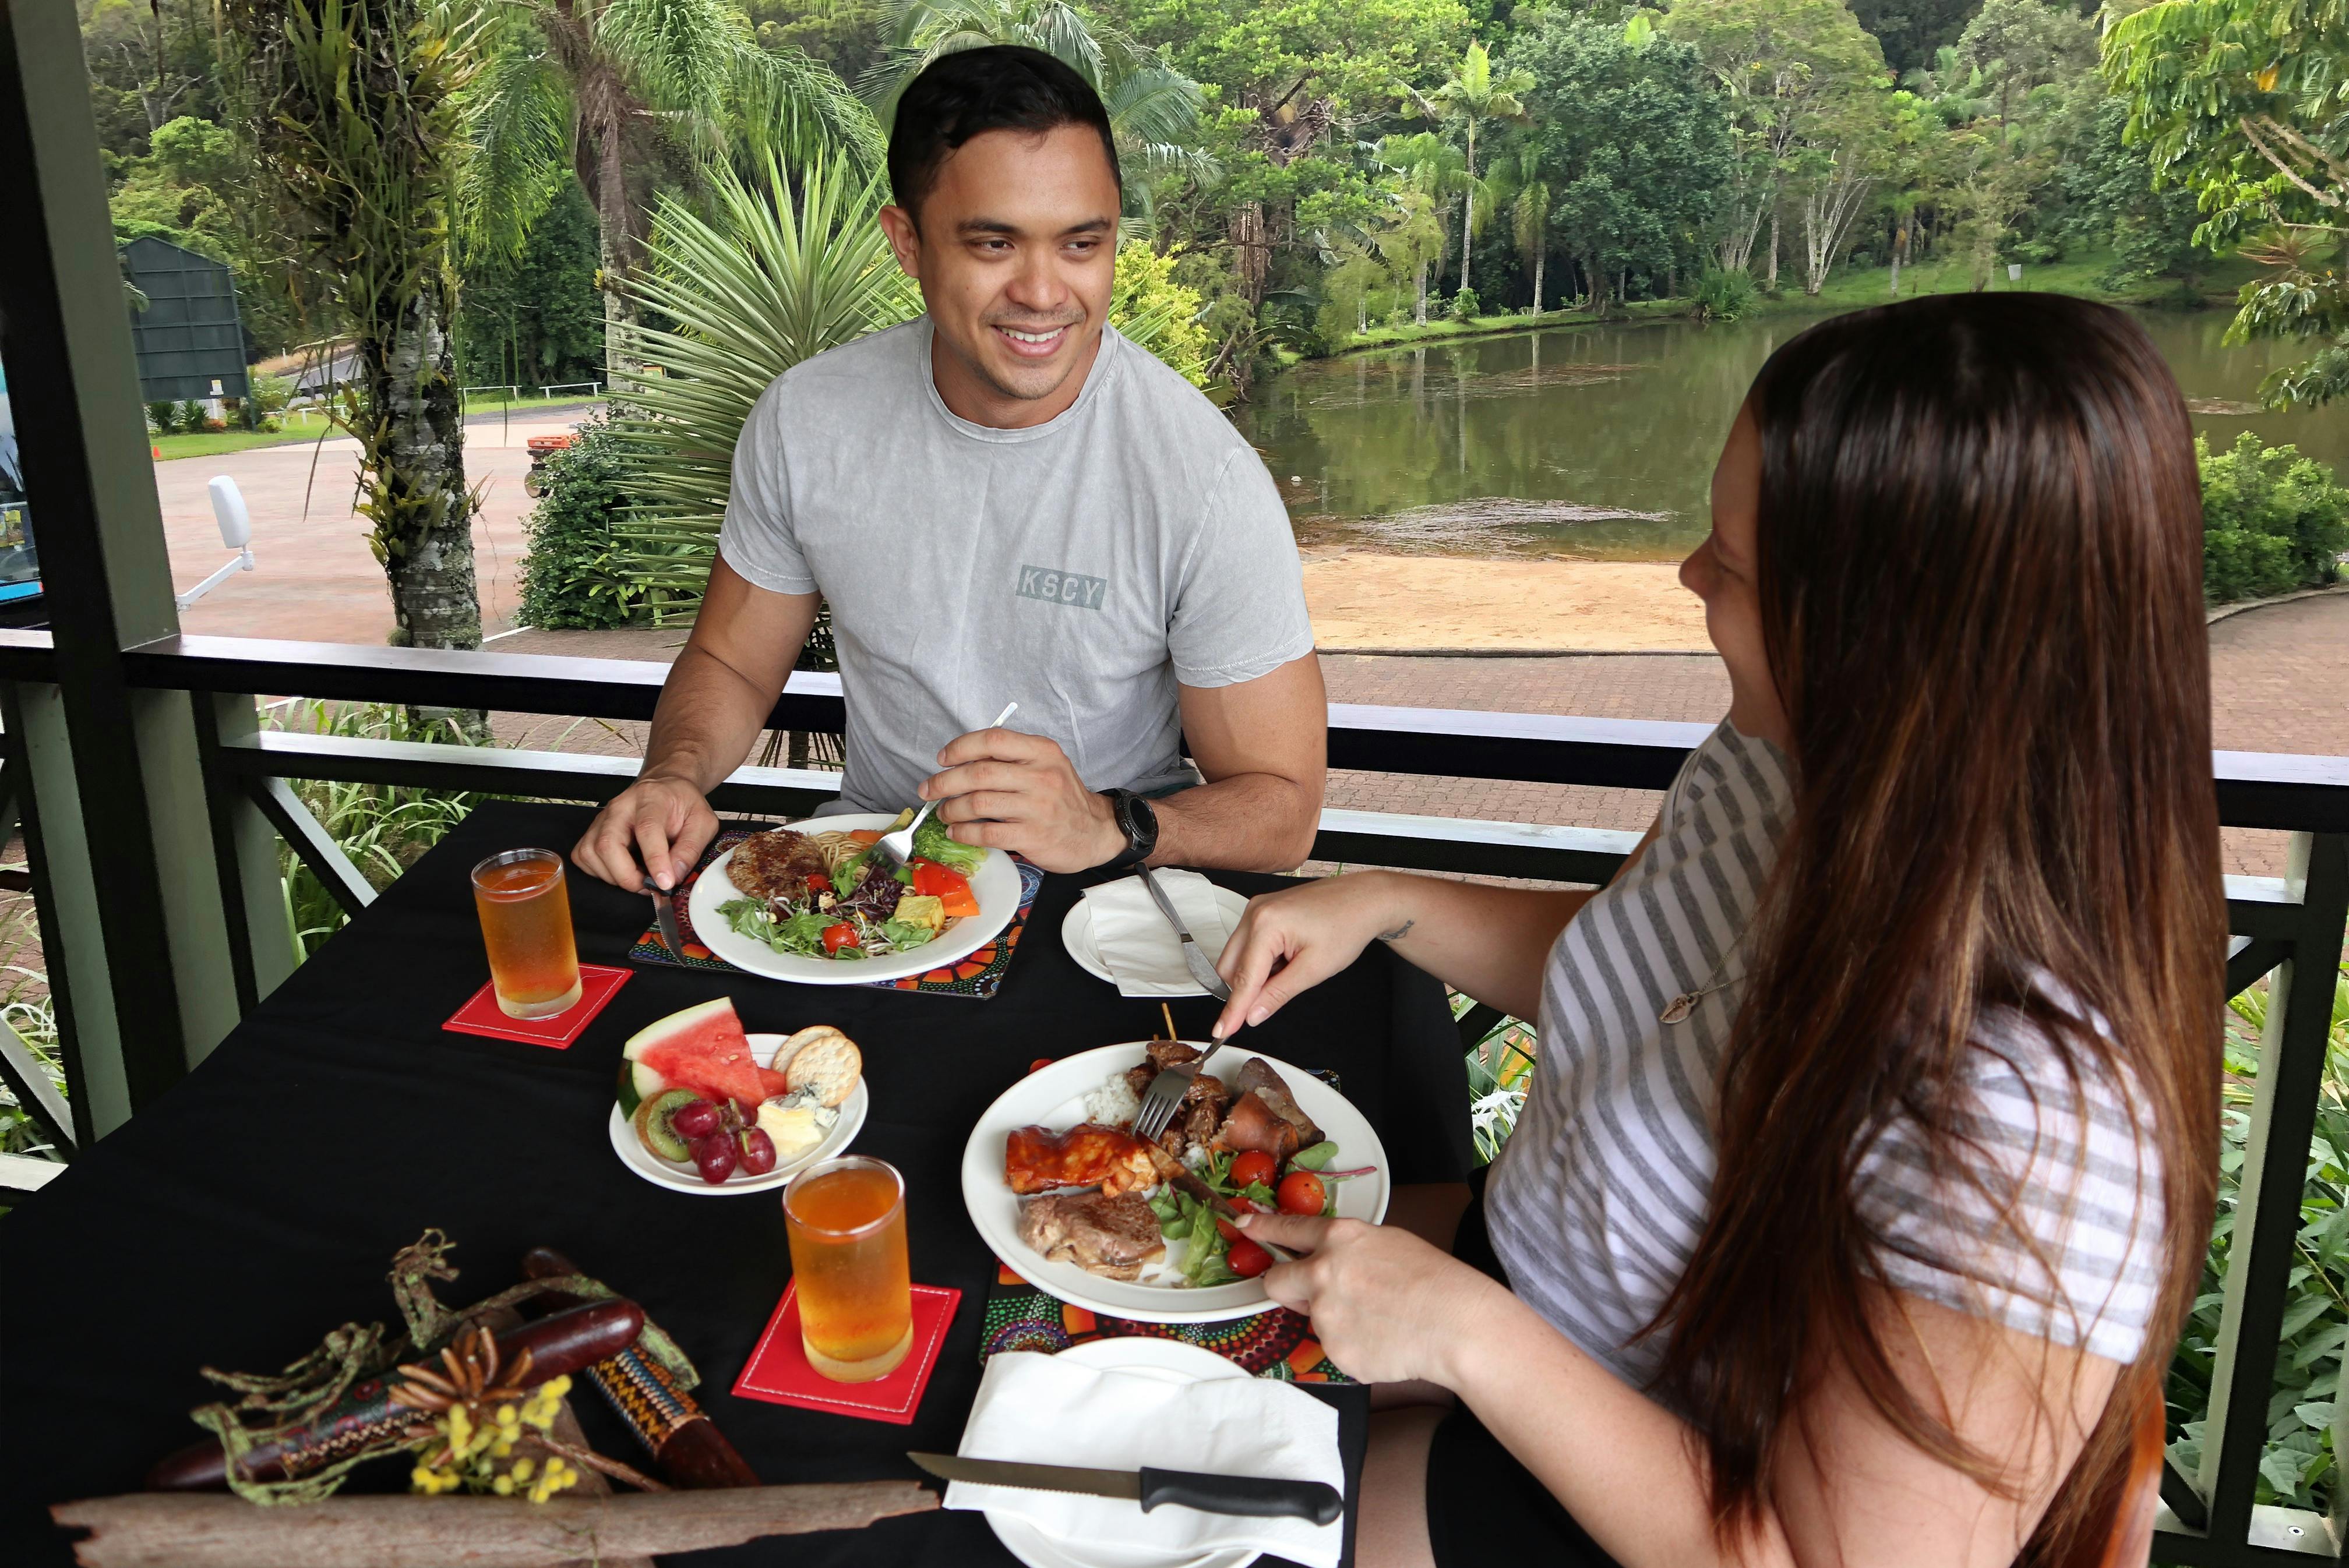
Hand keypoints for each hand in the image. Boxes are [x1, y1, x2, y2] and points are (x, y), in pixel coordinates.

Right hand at [572, 775, 717, 890]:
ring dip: (614, 876)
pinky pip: (584, 857)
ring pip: (591, 853)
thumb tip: (675, 874)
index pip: (647, 829)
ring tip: (638, 877)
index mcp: (651, 799)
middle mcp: (621, 807)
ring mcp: (602, 818)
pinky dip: (600, 872)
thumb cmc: (682, 803)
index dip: (655, 860)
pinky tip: (622, 869)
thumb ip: (691, 848)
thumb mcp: (703, 822)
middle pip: (608, 843)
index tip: (664, 883)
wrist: (665, 787)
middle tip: (649, 886)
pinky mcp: (593, 830)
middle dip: (627, 876)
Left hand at [919, 727, 1123, 873]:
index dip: (961, 747)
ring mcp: (1037, 807)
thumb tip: (961, 763)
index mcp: (1041, 751)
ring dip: (951, 809)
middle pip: (979, 773)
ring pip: (978, 804)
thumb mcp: (1046, 765)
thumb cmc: (1062, 797)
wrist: (1095, 832)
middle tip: (929, 789)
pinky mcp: (1033, 836)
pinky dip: (964, 832)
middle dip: (944, 782)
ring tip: (943, 813)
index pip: (993, 739)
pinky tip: (956, 831)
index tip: (942, 759)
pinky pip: (987, 834)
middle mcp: (1040, 776)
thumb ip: (1012, 759)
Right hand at [1212, 872, 1408, 1037]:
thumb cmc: (1346, 926)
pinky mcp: (1262, 911)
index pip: (1243, 978)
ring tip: (1291, 969)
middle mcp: (1255, 913)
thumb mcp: (1314, 969)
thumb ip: (1278, 994)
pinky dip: (1261, 961)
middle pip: (1230, 967)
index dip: (1233, 1010)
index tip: (1222, 1031)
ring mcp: (1257, 909)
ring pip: (1237, 957)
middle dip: (1246, 989)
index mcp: (1266, 925)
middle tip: (1273, 999)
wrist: (1363, 900)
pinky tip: (1287, 959)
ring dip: (1255, 974)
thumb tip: (1253, 1014)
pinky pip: (1248, 944)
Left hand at [1238, 1212, 1503, 1387]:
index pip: (1287, 1230)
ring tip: (1380, 1320)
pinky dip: (1353, 1346)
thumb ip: (1347, 1250)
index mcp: (1340, 1238)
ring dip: (1335, 1319)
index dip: (1262, 1228)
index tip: (1242, 1224)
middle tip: (1324, 1294)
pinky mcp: (1334, 1351)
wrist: (1458, 1325)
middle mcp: (1322, 1274)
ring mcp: (1325, 1316)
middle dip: (1289, 1287)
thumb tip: (1329, 1262)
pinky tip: (1383, 1340)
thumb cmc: (1434, 1280)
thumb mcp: (1388, 1243)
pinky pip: (1334, 1347)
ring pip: (1313, 1319)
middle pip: (1276, 1282)